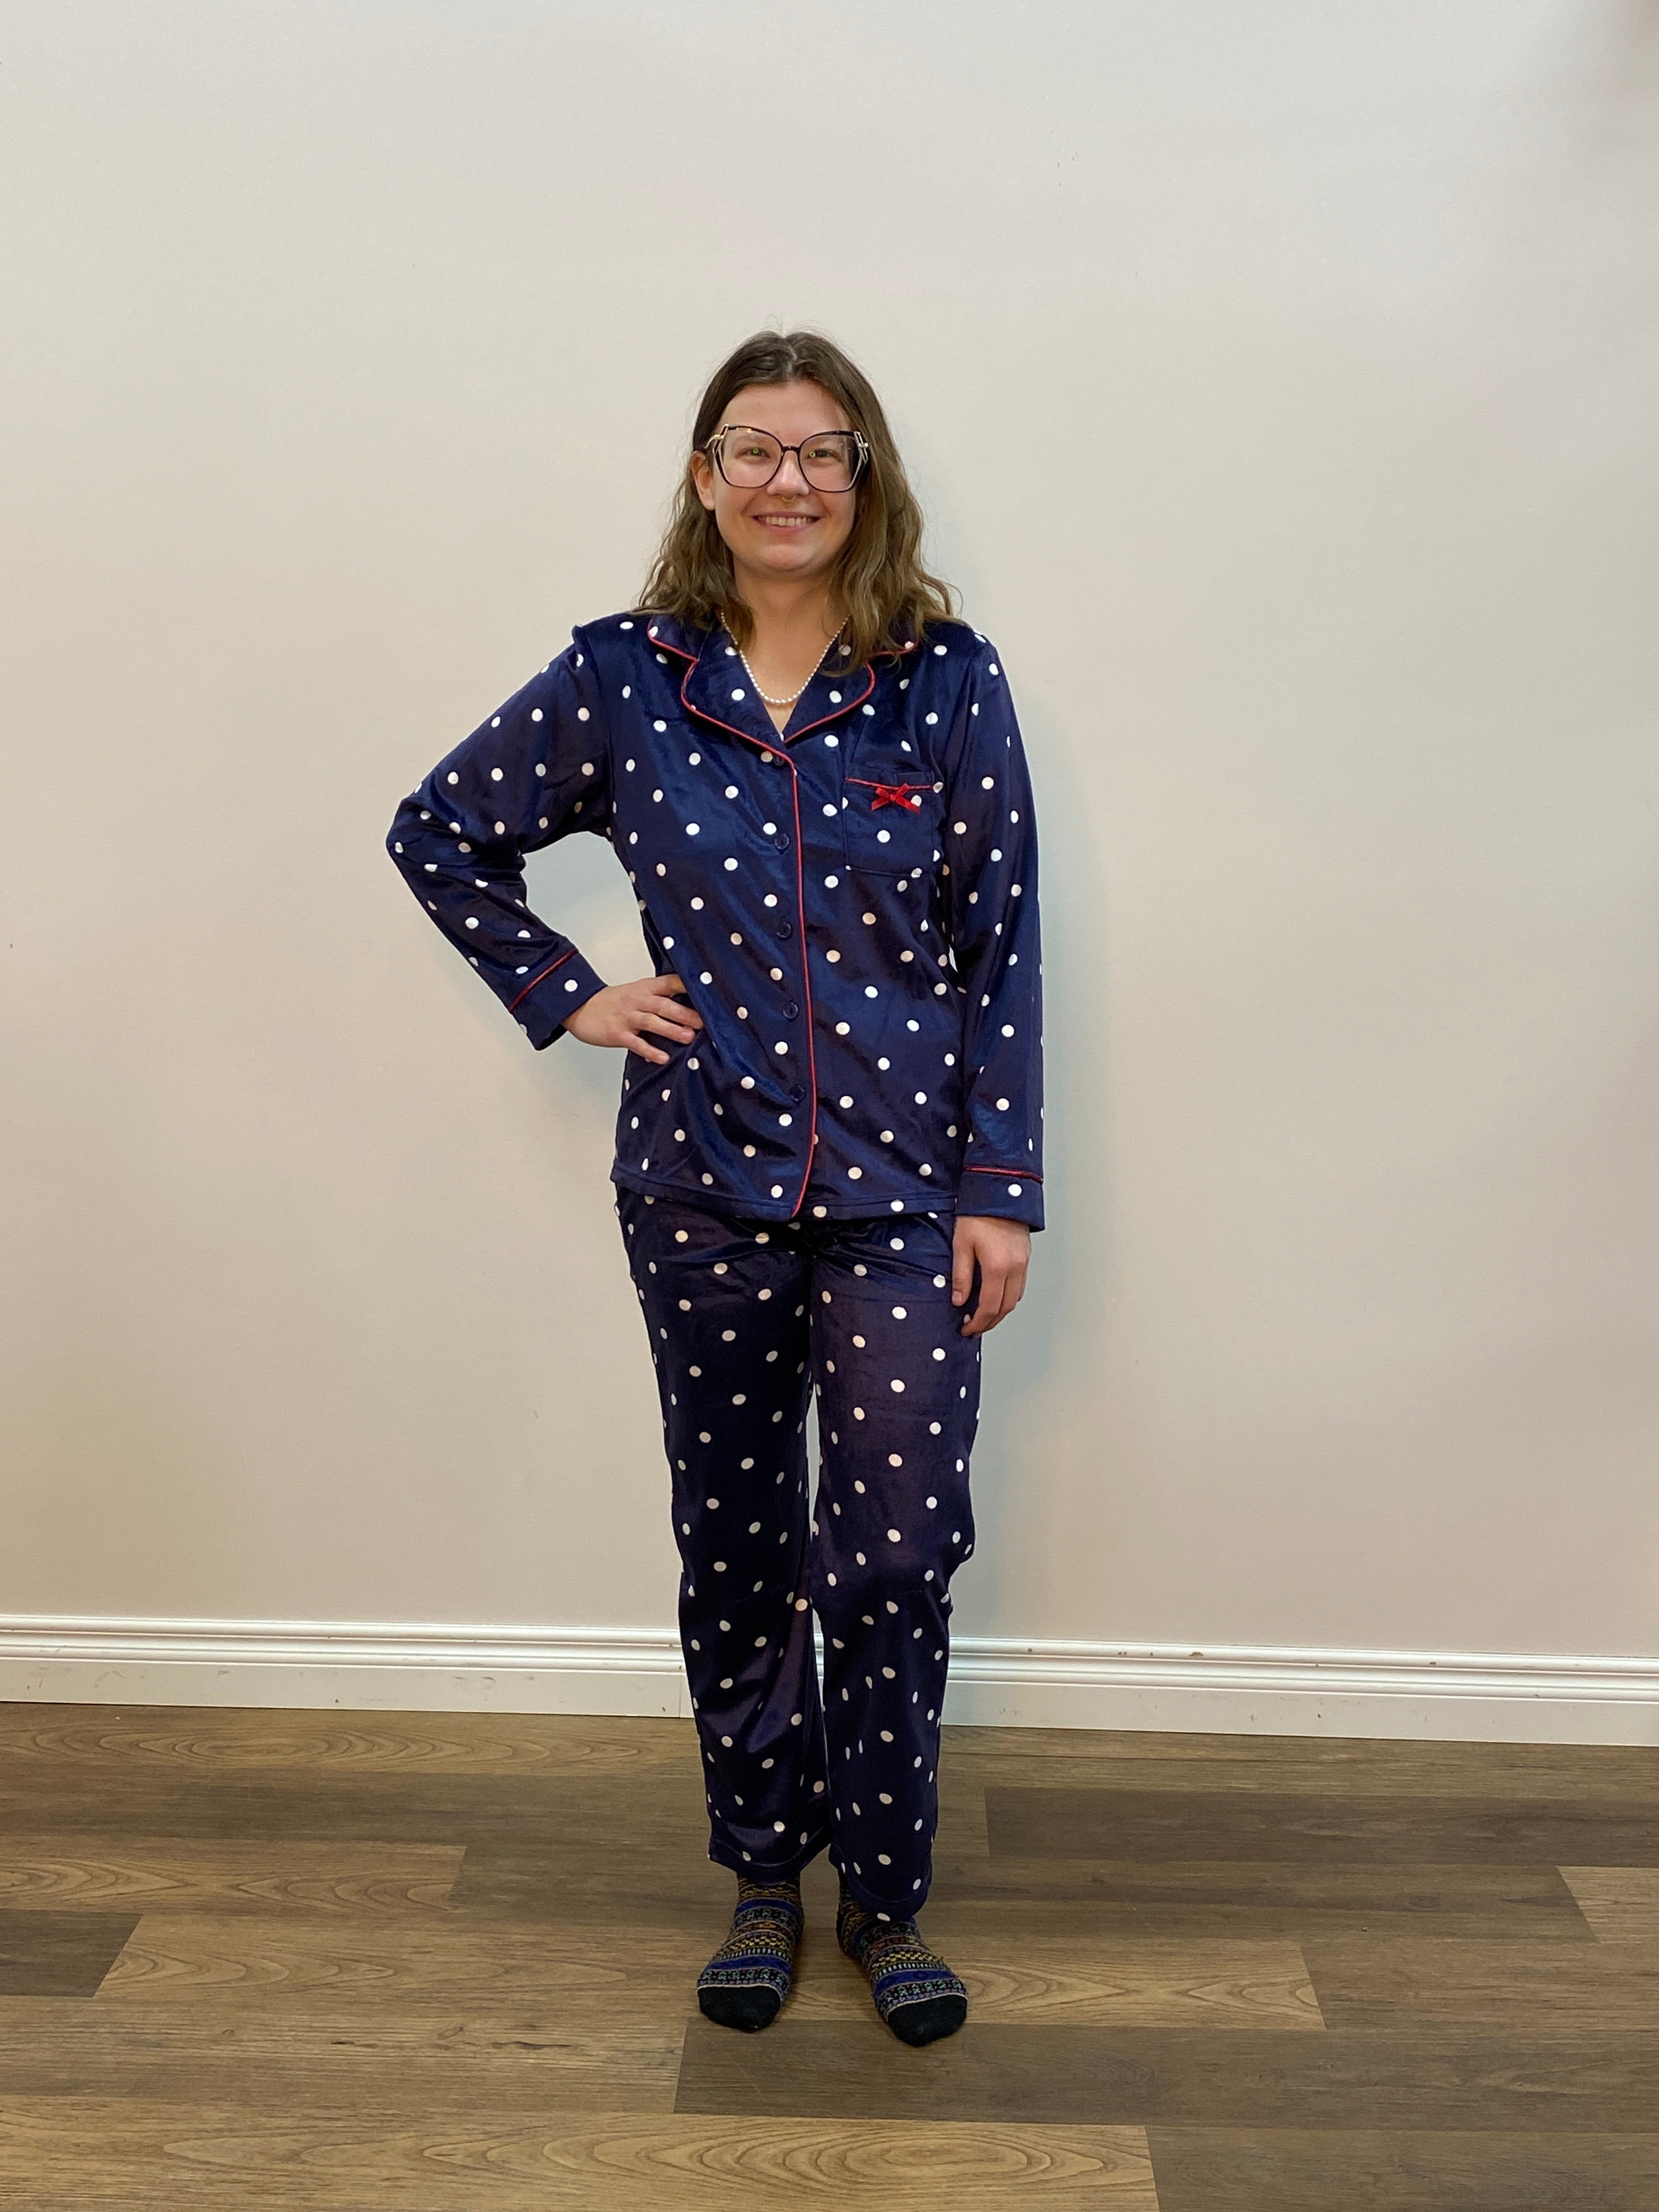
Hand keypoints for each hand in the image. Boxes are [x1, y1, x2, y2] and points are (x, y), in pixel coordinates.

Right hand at [563, 973, 702, 1064]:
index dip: (688, 986)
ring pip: (652, 1022)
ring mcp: (627, 1017)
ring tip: (689, 1038)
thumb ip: (659, 997)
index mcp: (645, 988)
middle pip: (664, 1005)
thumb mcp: (636, 992)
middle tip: (705, 1022)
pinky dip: (650, 1051)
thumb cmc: (613, 1002)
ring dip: (672, 1030)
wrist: (579, 1007)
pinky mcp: (617, 1033)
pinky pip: (636, 1043)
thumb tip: (689, 1006)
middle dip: (686, 1013)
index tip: (708, 993)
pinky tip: (663, 1057)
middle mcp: (638, 1000)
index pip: (670, 983)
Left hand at [951, 1214, 1031, 1336]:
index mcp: (997, 1266)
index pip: (989, 1307)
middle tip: (974, 1328)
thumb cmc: (978, 1214)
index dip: (977, 1323)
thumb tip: (958, 1301)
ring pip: (1016, 1298)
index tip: (966, 1329)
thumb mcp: (961, 1244)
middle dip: (990, 1322)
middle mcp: (1015, 1267)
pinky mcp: (1026, 1256)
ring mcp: (1023, 1262)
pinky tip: (996, 1296)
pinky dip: (1009, 1297)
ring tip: (984, 1316)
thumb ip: (961, 1275)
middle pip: (1006, 1307)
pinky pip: (1020, 1285)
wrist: (1000, 1190)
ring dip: (1001, 1312)